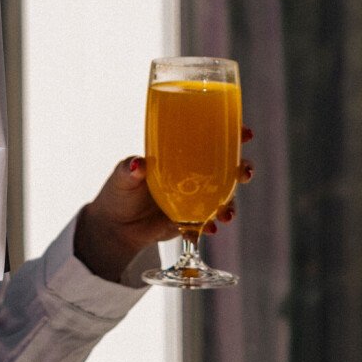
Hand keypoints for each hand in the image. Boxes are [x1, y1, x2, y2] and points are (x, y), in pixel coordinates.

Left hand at [73, 130, 253, 285]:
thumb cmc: (119, 192)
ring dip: (232, 204)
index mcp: (180, 155)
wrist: (117, 227)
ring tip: (226, 214)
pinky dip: (212, 225)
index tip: (245, 132)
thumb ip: (130, 171)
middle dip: (243, 168)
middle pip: (228, 167)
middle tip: (245, 173)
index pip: (211, 138)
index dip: (232, 133)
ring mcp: (196, 198)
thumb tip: (138, 164)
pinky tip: (210, 228)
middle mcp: (194, 174)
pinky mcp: (192, 220)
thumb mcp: (122, 178)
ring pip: (224, 197)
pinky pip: (209, 221)